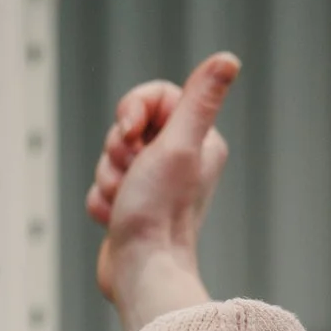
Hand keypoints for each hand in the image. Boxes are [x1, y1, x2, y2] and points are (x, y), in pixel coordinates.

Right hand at [87, 51, 240, 330]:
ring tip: (125, 203)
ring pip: (110, 157)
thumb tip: (228, 59)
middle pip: (127, 126)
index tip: (130, 131)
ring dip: (108, 179)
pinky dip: (103, 201)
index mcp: (198, 139)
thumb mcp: (178, 145)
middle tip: (131, 174)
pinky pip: (102, 186)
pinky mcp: (132, 205)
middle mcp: (179, 158)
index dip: (132, 109)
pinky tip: (116, 219)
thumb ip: (200, 100)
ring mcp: (153, 183)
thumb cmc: (158, 213)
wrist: (141, 272)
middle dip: (117, 151)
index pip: (154, 95)